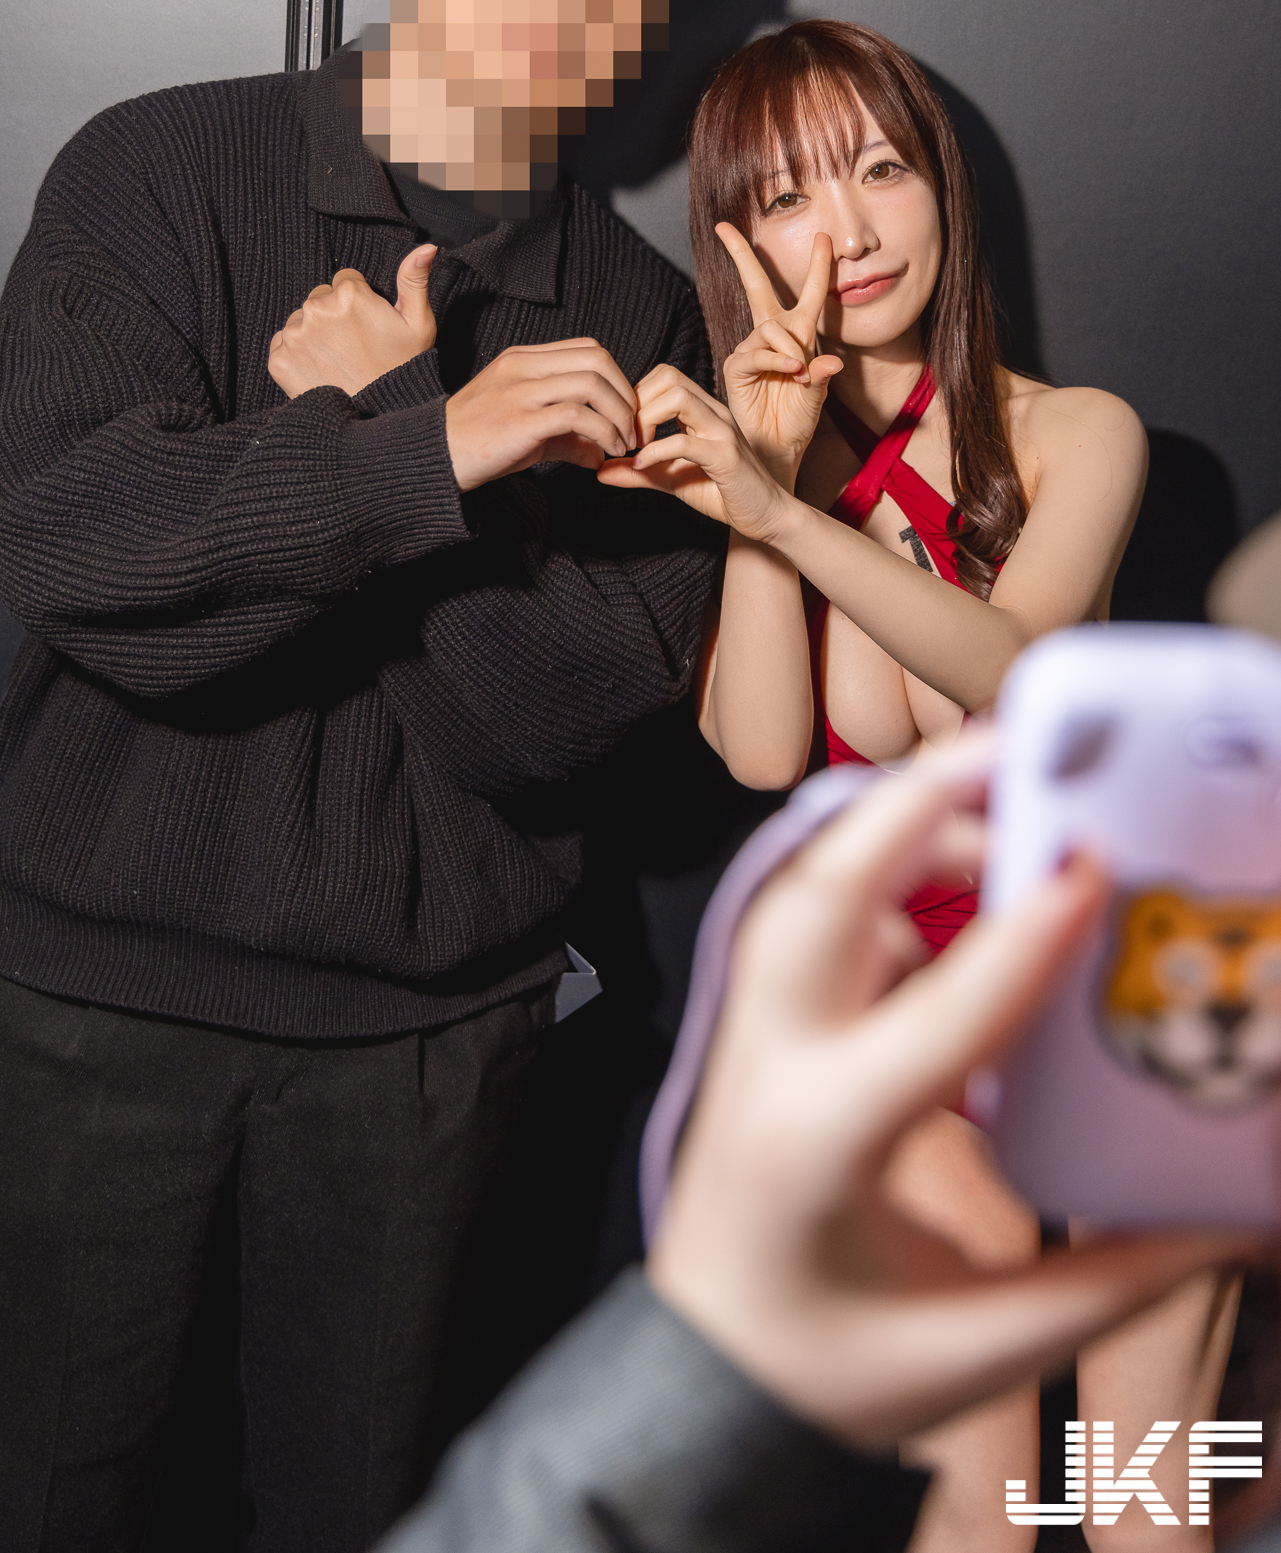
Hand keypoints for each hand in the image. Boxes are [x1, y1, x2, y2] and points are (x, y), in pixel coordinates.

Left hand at [268, 245, 436, 397]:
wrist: (377, 419)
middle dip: (334, 315)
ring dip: (314, 334)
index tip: (368, 326)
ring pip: (301, 320)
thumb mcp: (418, 324)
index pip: (346, 280)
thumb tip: (426, 247)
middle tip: (353, 346)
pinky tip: (320, 370)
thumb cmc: (402, 370)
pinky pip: (283, 343)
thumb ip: (414, 279)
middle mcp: (317, 309)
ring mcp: (296, 334)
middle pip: (320, 298)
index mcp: (350, 294)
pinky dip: (296, 354)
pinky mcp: (279, 359)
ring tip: (337, 360)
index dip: (360, 302)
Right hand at [444, 339, 638, 492]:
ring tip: (623, 443)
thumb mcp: (527, 430)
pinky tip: (605, 453)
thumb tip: (601, 453)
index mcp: (523, 360)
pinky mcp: (520, 420)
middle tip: (633, 428)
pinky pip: (577, 415)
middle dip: (626, 394)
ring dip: (620, 415)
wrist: (434, 459)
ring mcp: (520, 391)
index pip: (588, 349)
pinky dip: (603, 433)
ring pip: (592, 382)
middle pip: (597, 358)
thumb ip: (567, 436)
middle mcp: (523, 367)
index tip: (625, 412)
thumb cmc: (477, 444)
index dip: (617, 379)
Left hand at [597, 364, 789, 540]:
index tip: (623, 430)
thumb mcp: (671, 479)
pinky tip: (642, 467)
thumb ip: (639, 472)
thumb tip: (598, 471)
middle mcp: (714, 412)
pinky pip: (686, 441)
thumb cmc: (721, 493)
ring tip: (635, 449)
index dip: (636, 397)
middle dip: (637, 403)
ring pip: (679, 397)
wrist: (766, 517)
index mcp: (703, 410)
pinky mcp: (727, 457)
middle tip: (625, 438)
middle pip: (669, 376)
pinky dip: (656, 452)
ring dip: (646, 420)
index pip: (664, 376)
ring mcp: (723, 431)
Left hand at [648, 739, 1261, 1449]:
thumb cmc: (828, 1372)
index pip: (934, 1019)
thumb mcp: (980, 1346)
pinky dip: (886, 887)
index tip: (1089, 866)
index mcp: (824, 1144)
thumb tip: (1233, 1220)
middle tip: (1020, 756)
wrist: (703, 1383)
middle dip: (915, 808)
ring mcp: (752, 1039)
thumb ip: (1114, 1279)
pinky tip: (959, 898)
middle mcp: (772, 1068)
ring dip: (899, 835)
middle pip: (826, 898)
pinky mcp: (763, 1032)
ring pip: (812, 892)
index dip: (1020, 939)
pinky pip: (819, 924)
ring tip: (1003, 812)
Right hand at [715, 223, 843, 479]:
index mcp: (798, 336)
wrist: (777, 450)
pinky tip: (791, 370)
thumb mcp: (819, 395)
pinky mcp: (736, 368)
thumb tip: (832, 362)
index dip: (818, 265)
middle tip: (724, 229)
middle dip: (742, 256)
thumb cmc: (797, 421)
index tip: (824, 237)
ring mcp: (751, 350)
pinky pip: (756, 353)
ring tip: (800, 372)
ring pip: (770, 328)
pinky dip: (776, 359)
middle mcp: (771, 337)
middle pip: (757, 286)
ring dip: (789, 346)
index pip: (808, 294)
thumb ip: (823, 376)